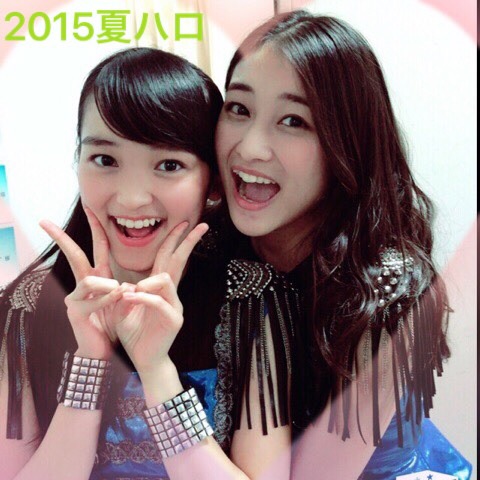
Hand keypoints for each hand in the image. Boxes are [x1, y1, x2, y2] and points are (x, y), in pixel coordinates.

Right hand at [40, 207, 124, 358]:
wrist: (103, 351)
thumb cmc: (112, 324)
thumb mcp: (122, 302)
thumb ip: (123, 288)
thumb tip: (126, 282)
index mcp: (97, 278)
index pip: (95, 248)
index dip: (95, 228)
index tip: (90, 208)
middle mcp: (84, 285)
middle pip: (73, 254)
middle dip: (60, 237)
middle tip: (44, 221)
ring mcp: (76, 297)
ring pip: (90, 278)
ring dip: (110, 286)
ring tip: (121, 295)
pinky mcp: (75, 311)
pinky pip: (95, 297)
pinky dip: (109, 298)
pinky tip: (119, 299)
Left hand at [112, 222, 208, 374]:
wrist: (143, 359)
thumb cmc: (134, 333)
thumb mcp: (124, 308)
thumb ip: (125, 292)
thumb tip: (124, 282)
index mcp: (160, 288)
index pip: (170, 258)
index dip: (175, 239)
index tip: (183, 224)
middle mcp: (171, 293)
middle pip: (180, 261)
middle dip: (188, 241)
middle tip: (201, 225)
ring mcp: (174, 306)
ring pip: (166, 279)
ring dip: (147, 282)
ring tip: (128, 292)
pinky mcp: (173, 320)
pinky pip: (158, 302)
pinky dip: (142, 298)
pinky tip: (129, 299)